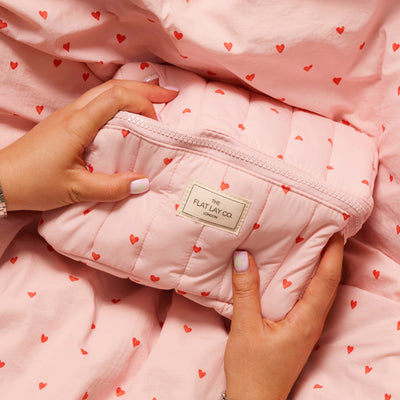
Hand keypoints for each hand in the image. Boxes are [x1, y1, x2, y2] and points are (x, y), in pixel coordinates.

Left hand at [0, 79, 177, 211]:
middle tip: (170, 94)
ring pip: (105, 92)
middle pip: (114, 87)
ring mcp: (68, 115)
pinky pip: (98, 103)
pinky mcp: (66, 123)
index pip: (116, 97)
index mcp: (78, 124)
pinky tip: (127, 114)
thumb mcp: (76, 190)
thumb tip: (143, 182)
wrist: (1, 180)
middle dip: (145, 88)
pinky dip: (119, 103)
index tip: (157, 123)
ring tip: (155, 99)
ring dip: (132, 92)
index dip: (142, 103)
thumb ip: (111, 188)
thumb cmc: (35, 183)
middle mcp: (74, 113)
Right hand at [224, 233, 343, 399]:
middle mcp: (312, 322)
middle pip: (329, 284)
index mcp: (306, 320)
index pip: (326, 280)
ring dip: (322, 268)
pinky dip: (309, 281)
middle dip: (332, 256)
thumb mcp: (245, 328)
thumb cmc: (252, 369)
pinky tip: (296, 274)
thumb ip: (246, 292)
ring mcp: (306, 328)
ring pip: (321, 292)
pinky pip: (309, 299)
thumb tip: (243, 256)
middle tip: (327, 231)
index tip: (335, 231)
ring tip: (315, 245)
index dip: (333, 254)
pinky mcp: (297, 330)